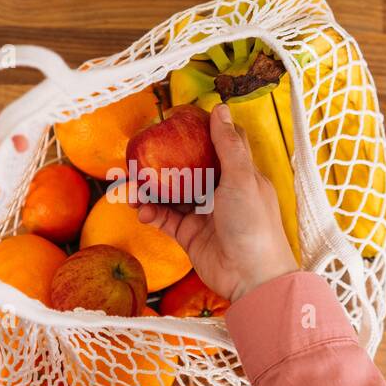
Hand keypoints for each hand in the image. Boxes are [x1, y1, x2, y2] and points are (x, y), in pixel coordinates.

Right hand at [138, 104, 297, 302]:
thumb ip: (228, 145)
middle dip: (165, 162)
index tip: (179, 119)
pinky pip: (164, 218)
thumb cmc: (254, 224)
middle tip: (141, 155)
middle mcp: (220, 192)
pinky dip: (150, 212)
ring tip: (131, 186)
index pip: (220, 146)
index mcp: (239, 175)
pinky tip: (139, 209)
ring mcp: (203, 214)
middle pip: (188, 169)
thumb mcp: (241, 178)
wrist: (251, 277)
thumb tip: (220, 108)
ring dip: (150, 190)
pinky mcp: (189, 235)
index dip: (202, 131)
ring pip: (171, 194)